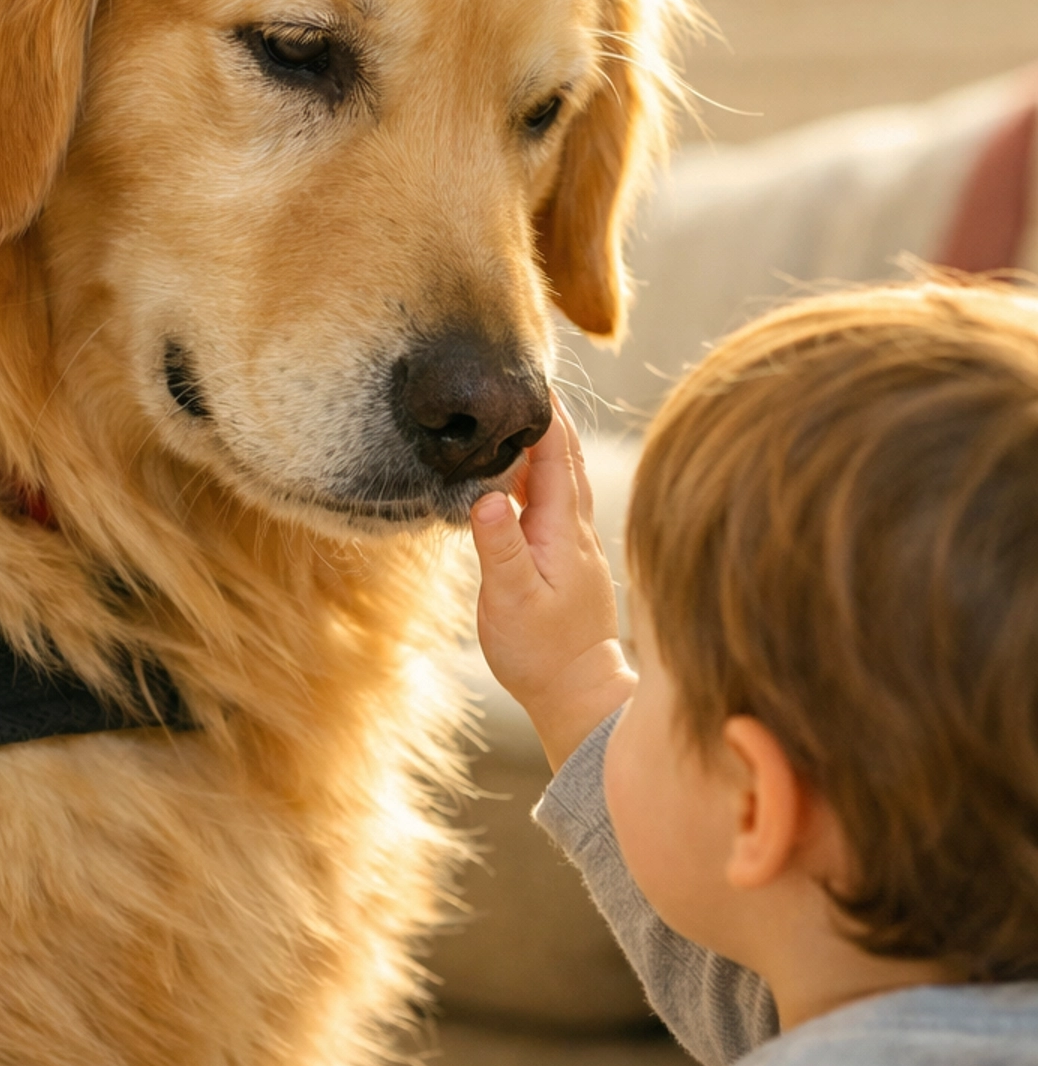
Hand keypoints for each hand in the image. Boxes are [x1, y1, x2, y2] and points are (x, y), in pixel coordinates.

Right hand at [469, 395, 634, 770]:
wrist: (579, 693)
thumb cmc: (541, 652)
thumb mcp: (512, 599)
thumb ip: (499, 546)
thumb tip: (485, 497)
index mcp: (562, 527)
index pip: (555, 451)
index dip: (541, 410)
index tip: (523, 372)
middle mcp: (575, 525)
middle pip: (564, 453)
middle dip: (544, 413)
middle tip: (517, 376)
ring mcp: (574, 540)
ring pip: (561, 474)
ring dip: (541, 441)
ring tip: (512, 413)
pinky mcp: (566, 555)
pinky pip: (553, 497)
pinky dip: (537, 473)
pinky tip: (515, 474)